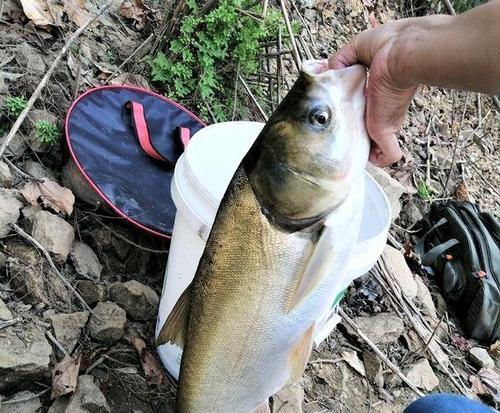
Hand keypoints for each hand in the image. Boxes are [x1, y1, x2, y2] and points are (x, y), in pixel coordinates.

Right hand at [325, 20, 418, 165]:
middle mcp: (380, 110)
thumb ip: (338, 62)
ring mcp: (385, 123)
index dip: (354, 116)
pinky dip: (381, 160)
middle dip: (356, 137)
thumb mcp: (355, 50)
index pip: (365, 111)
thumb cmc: (385, 46)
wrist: (400, 55)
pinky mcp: (386, 132)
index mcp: (375, 94)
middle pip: (369, 131)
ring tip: (347, 153)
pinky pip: (388, 156)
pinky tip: (368, 159)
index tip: (342, 119)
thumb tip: (325, 72)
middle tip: (340, 139)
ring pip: (376, 146)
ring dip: (364, 152)